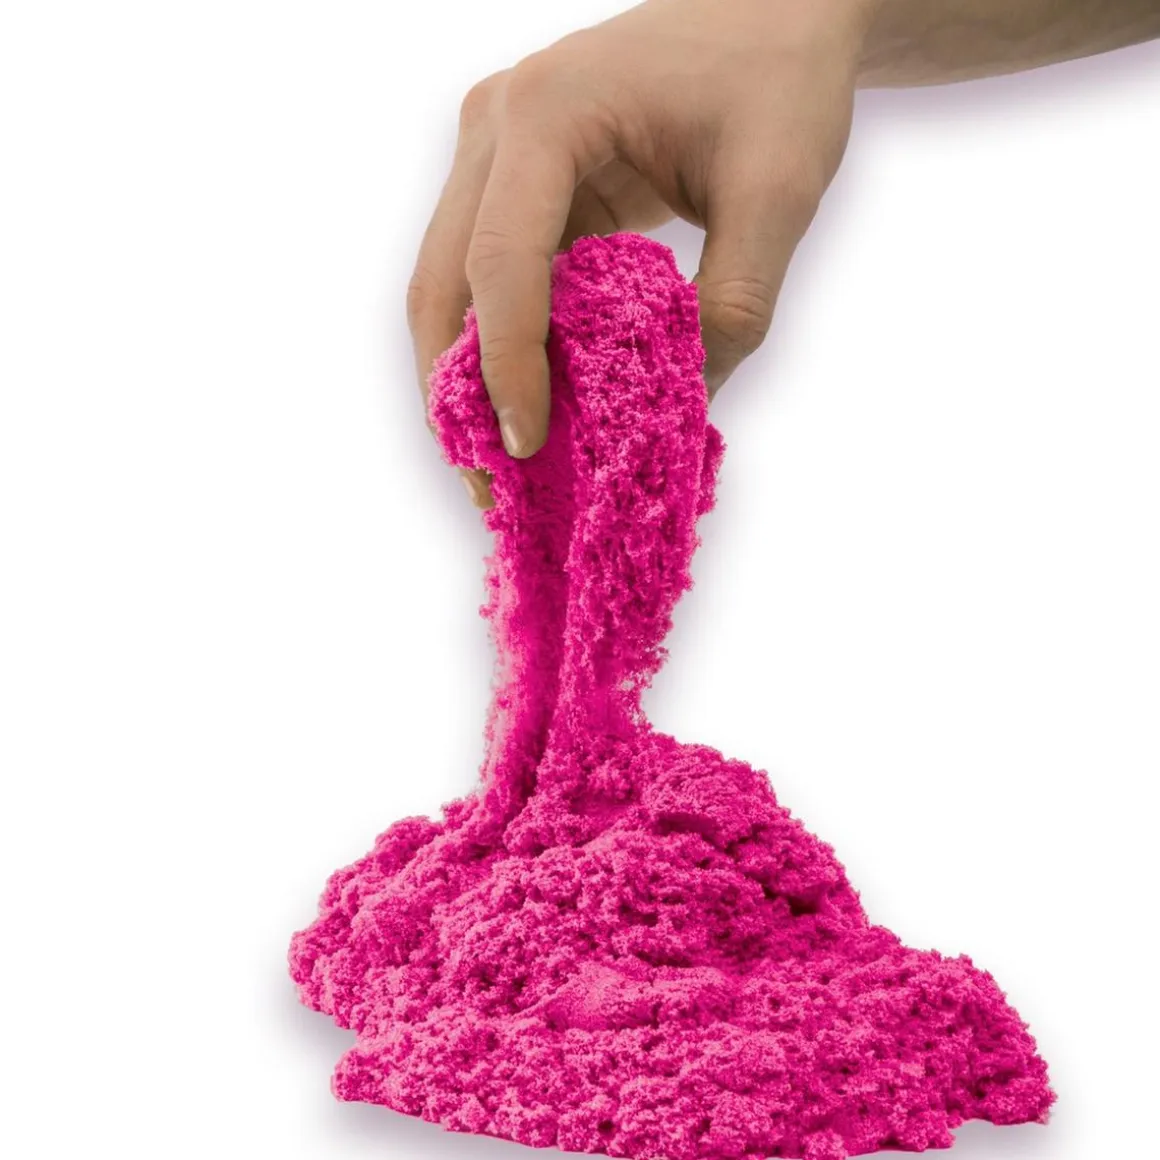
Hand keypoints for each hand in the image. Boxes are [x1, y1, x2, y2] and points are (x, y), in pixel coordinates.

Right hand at [407, 0, 871, 507]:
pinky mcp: (513, 183)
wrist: (774, 11)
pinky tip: (528, 406)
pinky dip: (499, 349)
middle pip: (442, 281)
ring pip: (448, 287)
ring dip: (467, 378)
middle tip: (490, 488)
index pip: (500, 260)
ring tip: (499, 467)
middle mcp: (496, 128)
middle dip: (460, 391)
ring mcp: (494, 153)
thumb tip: (678, 415)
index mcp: (547, 113)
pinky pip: (487, 279)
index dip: (506, 365)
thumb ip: (732, 304)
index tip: (531, 448)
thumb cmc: (778, 78)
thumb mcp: (777, 192)